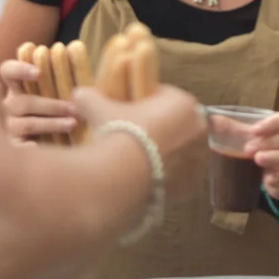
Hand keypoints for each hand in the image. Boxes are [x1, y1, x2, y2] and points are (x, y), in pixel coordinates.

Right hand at [0, 58, 77, 141]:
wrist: (44, 146)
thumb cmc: (57, 110)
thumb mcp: (58, 92)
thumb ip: (63, 80)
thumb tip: (83, 66)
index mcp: (16, 88)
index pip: (8, 71)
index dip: (20, 69)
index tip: (39, 72)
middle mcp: (7, 106)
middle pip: (22, 102)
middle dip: (51, 105)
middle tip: (73, 107)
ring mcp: (6, 127)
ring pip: (25, 124)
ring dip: (51, 123)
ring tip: (73, 124)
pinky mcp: (11, 147)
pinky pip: (17, 148)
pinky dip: (27, 148)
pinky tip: (40, 148)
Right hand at [74, 84, 207, 204]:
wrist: (122, 179)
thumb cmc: (118, 135)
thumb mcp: (99, 110)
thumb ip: (91, 98)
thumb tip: (79, 93)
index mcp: (184, 103)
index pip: (166, 96)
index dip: (146, 103)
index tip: (131, 111)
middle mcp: (199, 129)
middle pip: (178, 124)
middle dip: (161, 128)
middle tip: (135, 136)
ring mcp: (199, 158)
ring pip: (182, 150)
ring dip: (166, 152)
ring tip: (139, 159)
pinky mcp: (193, 185)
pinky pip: (181, 175)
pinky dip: (168, 175)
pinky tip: (147, 177)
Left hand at [245, 108, 278, 201]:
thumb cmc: (274, 149)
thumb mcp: (260, 138)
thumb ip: (239, 129)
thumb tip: (213, 120)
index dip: (273, 123)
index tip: (254, 131)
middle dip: (273, 141)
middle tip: (250, 149)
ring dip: (278, 158)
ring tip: (258, 161)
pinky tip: (267, 180)